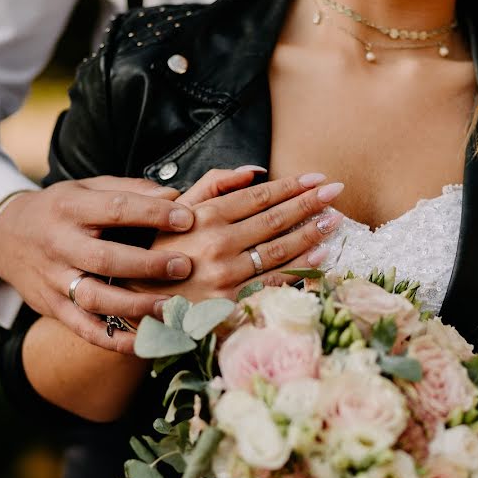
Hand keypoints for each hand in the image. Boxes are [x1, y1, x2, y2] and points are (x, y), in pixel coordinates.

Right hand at [0, 176, 194, 351]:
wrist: (4, 236)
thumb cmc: (60, 210)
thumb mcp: (86, 188)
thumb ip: (129, 191)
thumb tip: (174, 196)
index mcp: (70, 208)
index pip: (114, 209)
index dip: (152, 213)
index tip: (187, 219)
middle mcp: (59, 244)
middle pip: (104, 258)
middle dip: (148, 264)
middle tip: (185, 266)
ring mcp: (54, 279)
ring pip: (95, 298)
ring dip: (135, 306)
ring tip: (170, 308)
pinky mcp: (52, 308)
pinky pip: (85, 329)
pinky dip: (115, 340)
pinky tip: (145, 342)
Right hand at [125, 168, 343, 302]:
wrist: (141, 306)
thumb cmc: (161, 255)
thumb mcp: (176, 214)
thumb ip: (212, 187)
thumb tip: (253, 171)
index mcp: (204, 218)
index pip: (258, 197)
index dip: (291, 186)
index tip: (316, 177)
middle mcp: (217, 244)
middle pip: (275, 219)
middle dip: (310, 203)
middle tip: (336, 191)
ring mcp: (227, 275)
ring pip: (279, 250)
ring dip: (312, 233)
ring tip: (335, 219)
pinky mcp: (233, 302)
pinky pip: (274, 282)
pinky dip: (301, 269)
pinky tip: (321, 256)